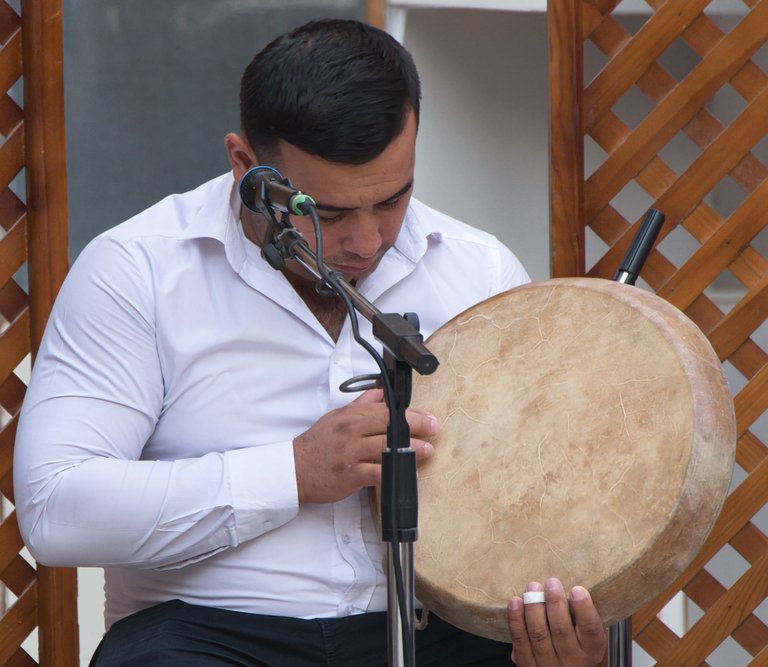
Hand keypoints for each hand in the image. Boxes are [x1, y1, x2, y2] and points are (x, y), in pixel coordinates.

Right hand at [293, 389, 438, 503]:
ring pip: (387, 447)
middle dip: (416, 426)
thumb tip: (380, 392)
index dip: (410, 413)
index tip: (427, 417)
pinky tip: (406, 472)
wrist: (294, 469)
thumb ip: (361, 405)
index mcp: (351, 416)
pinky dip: (393, 471)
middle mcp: (352, 431)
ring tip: (427, 450)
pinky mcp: (350, 474)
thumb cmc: (317, 444)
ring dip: (411, 449)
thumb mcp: (337, 417)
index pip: (386, 409)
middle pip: (390, 424)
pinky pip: (377, 472)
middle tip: (434, 428)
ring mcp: (351, 453)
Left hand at [507, 579, 605, 666]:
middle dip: (555, 603)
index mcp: (591, 651)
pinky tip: (515, 602)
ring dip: (533, 607)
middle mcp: (571, 660)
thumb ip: (583, 619)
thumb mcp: (590, 640)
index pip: (590, 630)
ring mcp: (548, 663)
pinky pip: (519, 640)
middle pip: (561, 630)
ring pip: (538, 633)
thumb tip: (571, 587)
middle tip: (552, 583)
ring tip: (533, 587)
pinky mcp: (527, 663)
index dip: (584, 609)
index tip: (577, 589)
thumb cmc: (579, 652)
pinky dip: (516, 619)